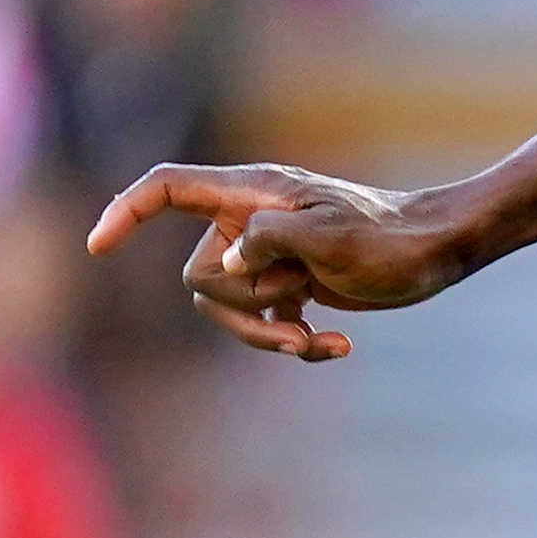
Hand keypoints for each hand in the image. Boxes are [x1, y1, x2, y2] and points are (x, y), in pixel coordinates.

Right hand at [85, 159, 460, 358]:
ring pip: (226, 309)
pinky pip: (263, 324)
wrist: (439, 251)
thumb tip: (226, 262)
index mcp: (250, 193)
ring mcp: (267, 256)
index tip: (97, 246)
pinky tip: (338, 348)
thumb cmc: (391, 237)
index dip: (125, 212)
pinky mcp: (290, 286)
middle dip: (239, 307)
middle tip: (295, 304)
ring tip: (315, 340)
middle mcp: (248, 222)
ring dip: (266, 334)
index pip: (167, 189)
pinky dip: (294, 341)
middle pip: (198, 277)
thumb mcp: (331, 235)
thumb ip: (269, 239)